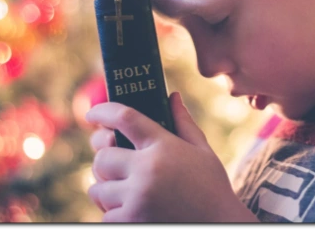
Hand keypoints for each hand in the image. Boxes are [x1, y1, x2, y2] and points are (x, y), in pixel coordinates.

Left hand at [85, 92, 258, 221]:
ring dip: (106, 190)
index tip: (92, 114)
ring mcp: (137, 199)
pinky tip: (131, 211)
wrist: (222, 227)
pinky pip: (105, 216)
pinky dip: (113, 214)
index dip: (104, 112)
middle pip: (102, 157)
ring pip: (97, 190)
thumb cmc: (213, 188)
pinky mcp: (131, 223)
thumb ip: (183, 122)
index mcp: (164, 146)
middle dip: (105, 161)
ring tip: (124, 191)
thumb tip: (171, 96)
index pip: (125, 118)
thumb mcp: (203, 151)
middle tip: (115, 166)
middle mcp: (147, 170)